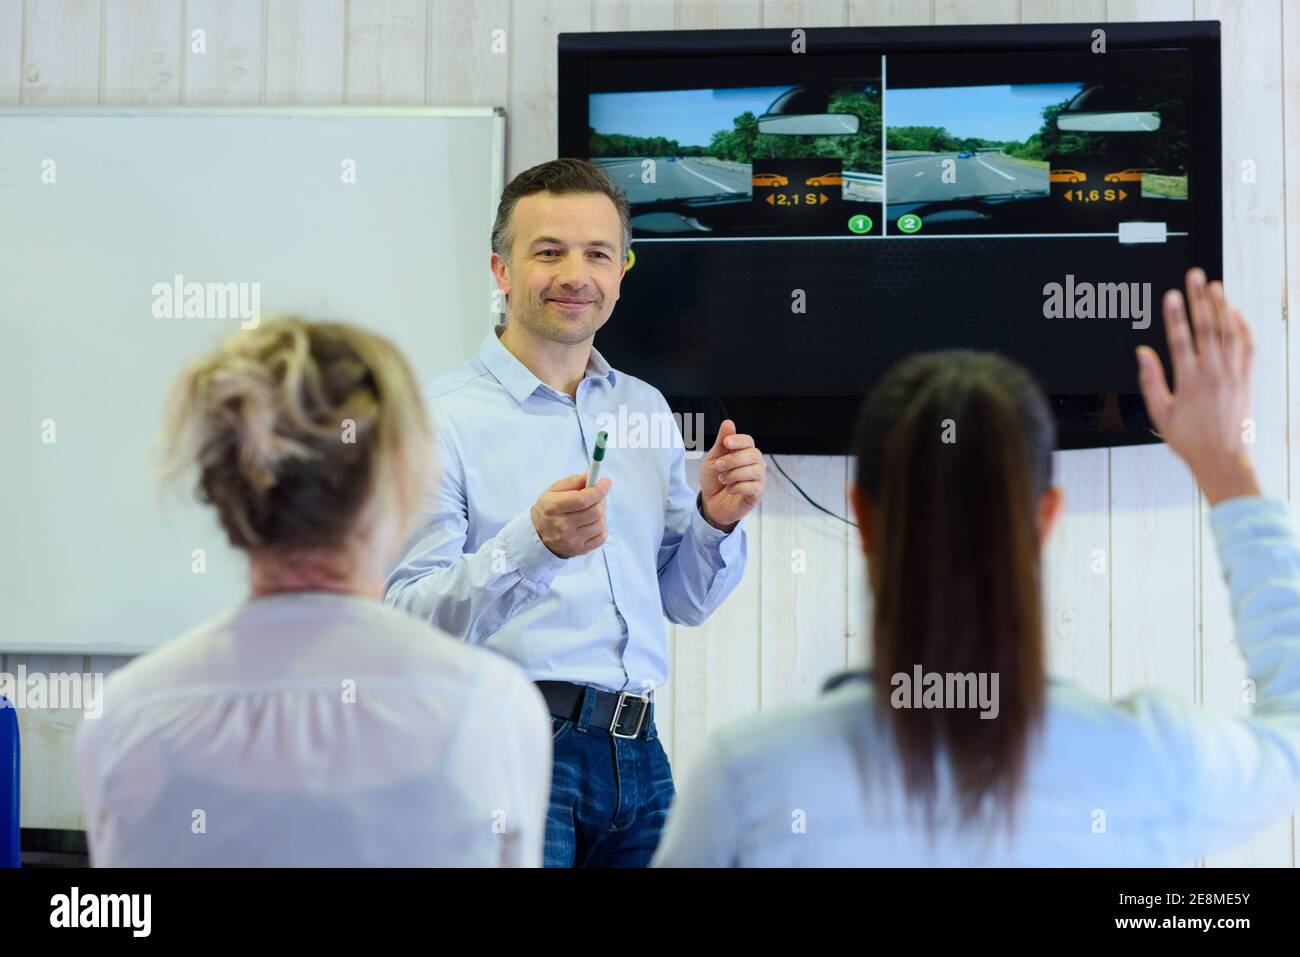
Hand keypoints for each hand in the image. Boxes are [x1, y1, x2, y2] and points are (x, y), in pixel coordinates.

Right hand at [530, 473, 611, 557]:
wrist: (537, 536)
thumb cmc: (548, 510)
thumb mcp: (553, 491)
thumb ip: (573, 482)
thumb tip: (591, 476)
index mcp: (553, 507)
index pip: (583, 499)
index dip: (599, 490)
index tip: (605, 482)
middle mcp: (562, 526)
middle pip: (595, 511)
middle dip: (601, 500)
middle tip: (598, 496)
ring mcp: (571, 540)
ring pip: (600, 524)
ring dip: (600, 514)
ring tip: (591, 511)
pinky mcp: (579, 550)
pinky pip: (601, 536)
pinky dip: (601, 527)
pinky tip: (591, 523)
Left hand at [700, 420, 765, 530]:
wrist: (710, 504)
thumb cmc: (714, 480)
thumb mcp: (713, 459)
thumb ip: (721, 443)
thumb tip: (729, 422)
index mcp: (744, 453)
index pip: (749, 441)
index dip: (739, 440)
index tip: (726, 443)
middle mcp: (755, 464)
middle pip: (754, 454)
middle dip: (733, 460)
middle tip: (718, 466)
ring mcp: (758, 479)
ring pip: (755, 470)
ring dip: (734, 474)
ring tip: (723, 479)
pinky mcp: (757, 494)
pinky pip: (754, 487)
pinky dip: (738, 487)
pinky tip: (730, 489)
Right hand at [1136, 266, 1259, 504]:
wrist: (1222, 456)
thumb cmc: (1189, 439)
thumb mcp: (1159, 413)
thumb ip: (1150, 380)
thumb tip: (1143, 354)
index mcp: (1189, 380)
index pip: (1180, 339)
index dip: (1175, 315)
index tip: (1171, 295)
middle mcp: (1213, 372)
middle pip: (1206, 327)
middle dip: (1198, 299)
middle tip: (1194, 277)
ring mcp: (1232, 373)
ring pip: (1227, 331)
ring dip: (1220, 306)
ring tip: (1214, 286)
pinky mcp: (1245, 378)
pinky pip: (1246, 346)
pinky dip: (1241, 327)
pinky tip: (1234, 313)